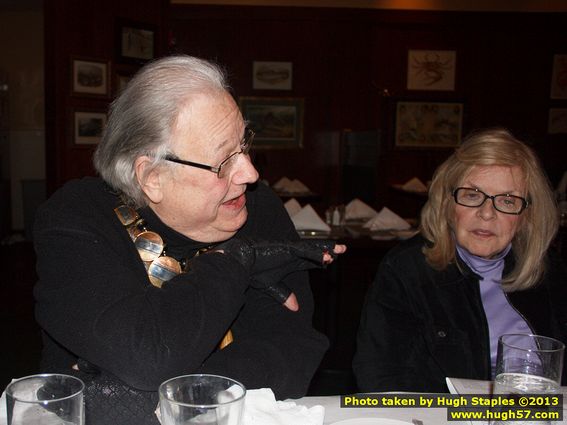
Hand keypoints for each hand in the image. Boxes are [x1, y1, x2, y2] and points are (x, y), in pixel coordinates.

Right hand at [213, 238, 345, 310]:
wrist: (239, 262)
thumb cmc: (252, 272)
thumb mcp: (271, 286)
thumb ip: (284, 295)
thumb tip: (295, 308)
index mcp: (289, 261)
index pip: (310, 260)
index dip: (322, 260)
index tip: (332, 261)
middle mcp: (292, 253)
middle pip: (314, 251)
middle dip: (328, 250)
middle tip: (343, 250)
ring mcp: (290, 249)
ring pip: (312, 248)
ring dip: (325, 250)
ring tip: (339, 251)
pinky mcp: (286, 248)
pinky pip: (305, 251)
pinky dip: (315, 254)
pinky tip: (326, 257)